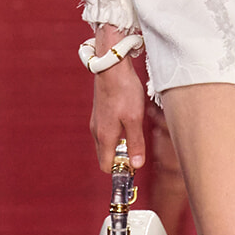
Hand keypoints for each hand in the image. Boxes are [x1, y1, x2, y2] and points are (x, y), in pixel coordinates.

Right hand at [90, 33, 146, 172]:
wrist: (112, 66)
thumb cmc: (124, 91)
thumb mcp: (135, 119)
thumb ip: (135, 144)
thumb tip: (136, 166)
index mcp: (104, 137)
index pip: (106, 166)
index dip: (120, 169)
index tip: (134, 163)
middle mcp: (96, 131)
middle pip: (105, 156)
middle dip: (120, 158)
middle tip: (137, 148)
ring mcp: (96, 121)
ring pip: (106, 143)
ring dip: (120, 144)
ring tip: (134, 131)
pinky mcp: (99, 112)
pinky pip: (106, 131)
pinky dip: (117, 133)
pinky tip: (128, 119)